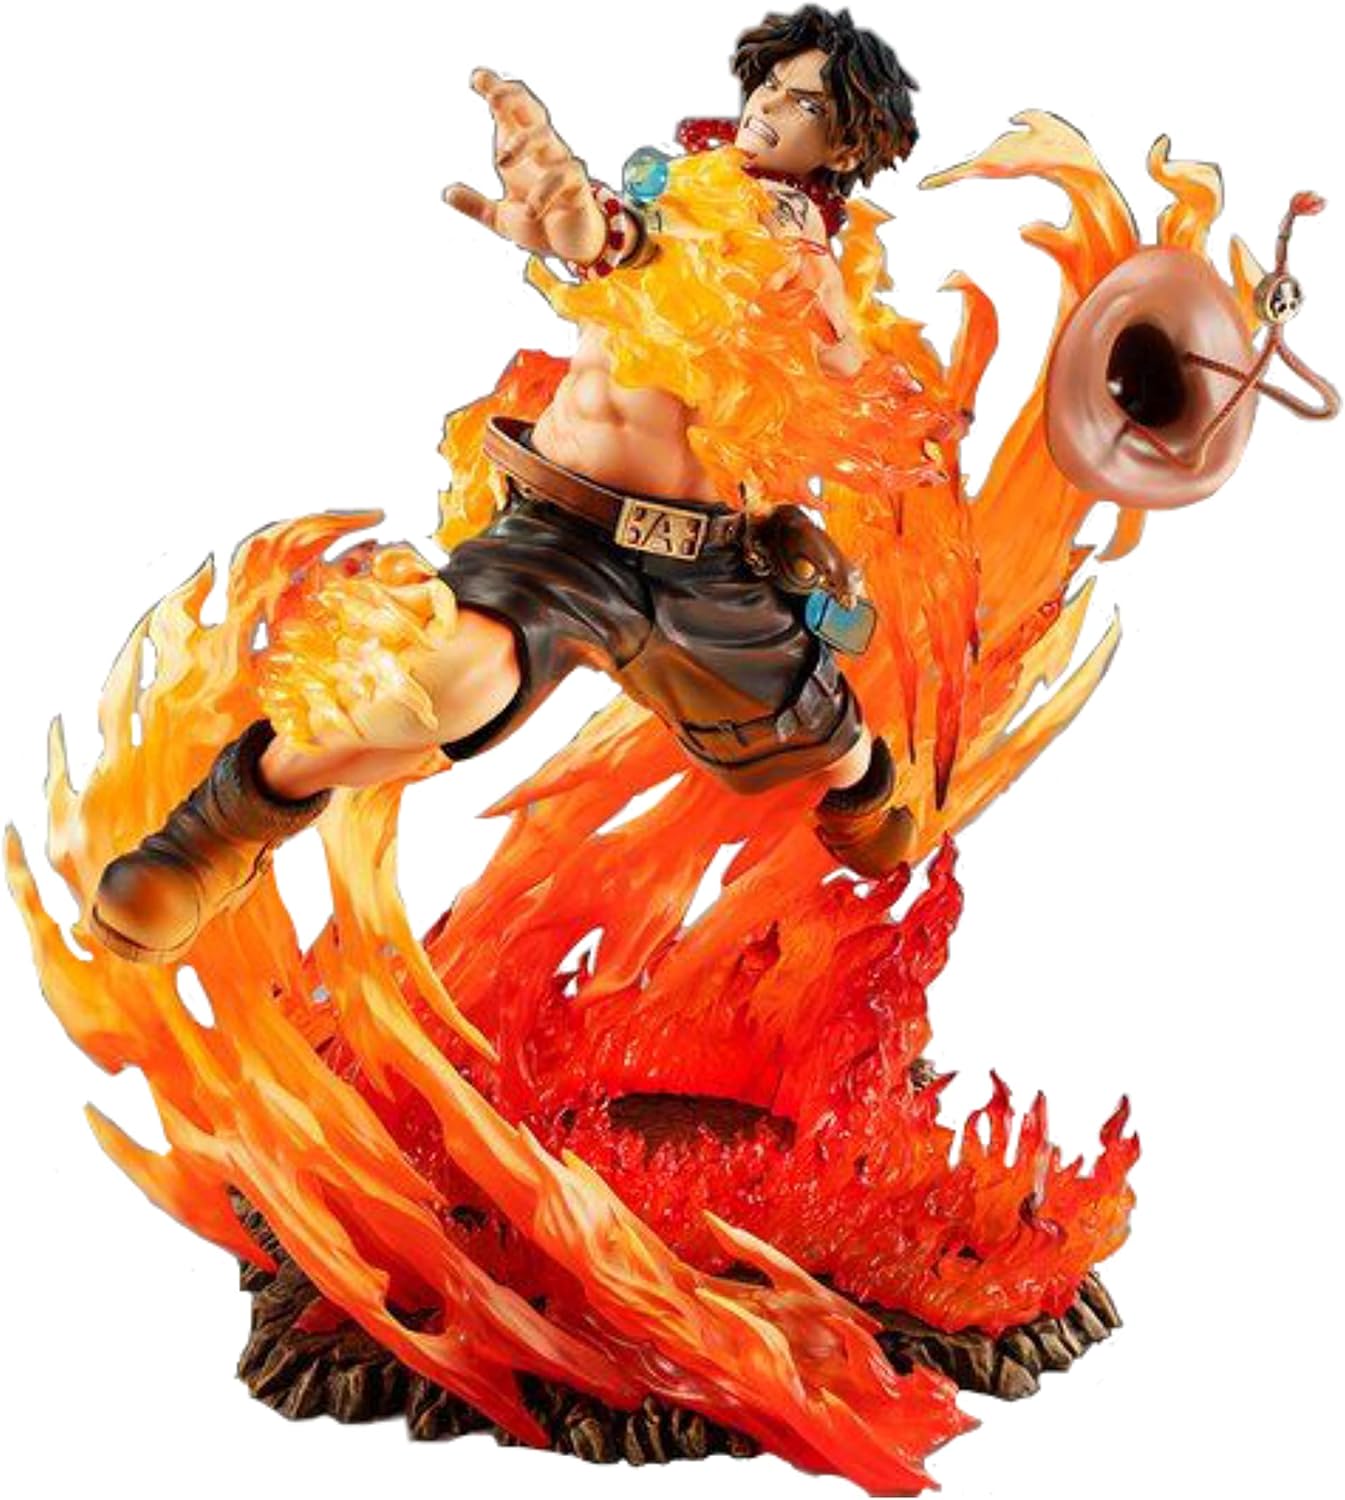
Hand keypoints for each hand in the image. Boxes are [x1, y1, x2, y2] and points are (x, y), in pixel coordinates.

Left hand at [443, 69, 606, 263]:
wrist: (571, 250)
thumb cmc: (540, 224)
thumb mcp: (500, 219)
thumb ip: (475, 205)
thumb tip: (447, 193)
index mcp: (522, 150)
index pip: (510, 111)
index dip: (495, 89)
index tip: (476, 78)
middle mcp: (541, 151)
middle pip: (531, 108)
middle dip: (512, 98)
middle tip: (491, 100)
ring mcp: (561, 164)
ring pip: (544, 135)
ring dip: (522, 143)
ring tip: (500, 164)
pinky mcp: (578, 185)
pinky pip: (564, 175)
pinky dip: (545, 191)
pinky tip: (531, 211)